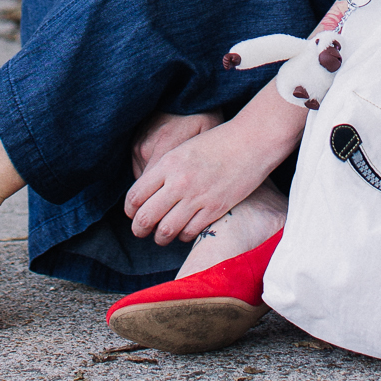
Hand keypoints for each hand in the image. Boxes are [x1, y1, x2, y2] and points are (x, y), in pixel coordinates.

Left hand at [123, 84, 305, 246]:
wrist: (249, 142)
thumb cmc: (216, 142)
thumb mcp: (183, 148)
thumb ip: (164, 170)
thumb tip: (147, 193)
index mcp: (168, 163)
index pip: (136, 195)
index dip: (130, 210)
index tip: (132, 213)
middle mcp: (179, 182)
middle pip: (146, 217)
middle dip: (139, 229)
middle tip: (140, 231)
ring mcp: (197, 198)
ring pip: (166, 230)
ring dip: (159, 237)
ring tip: (160, 236)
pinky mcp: (214, 210)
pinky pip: (189, 233)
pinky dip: (182, 236)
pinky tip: (184, 230)